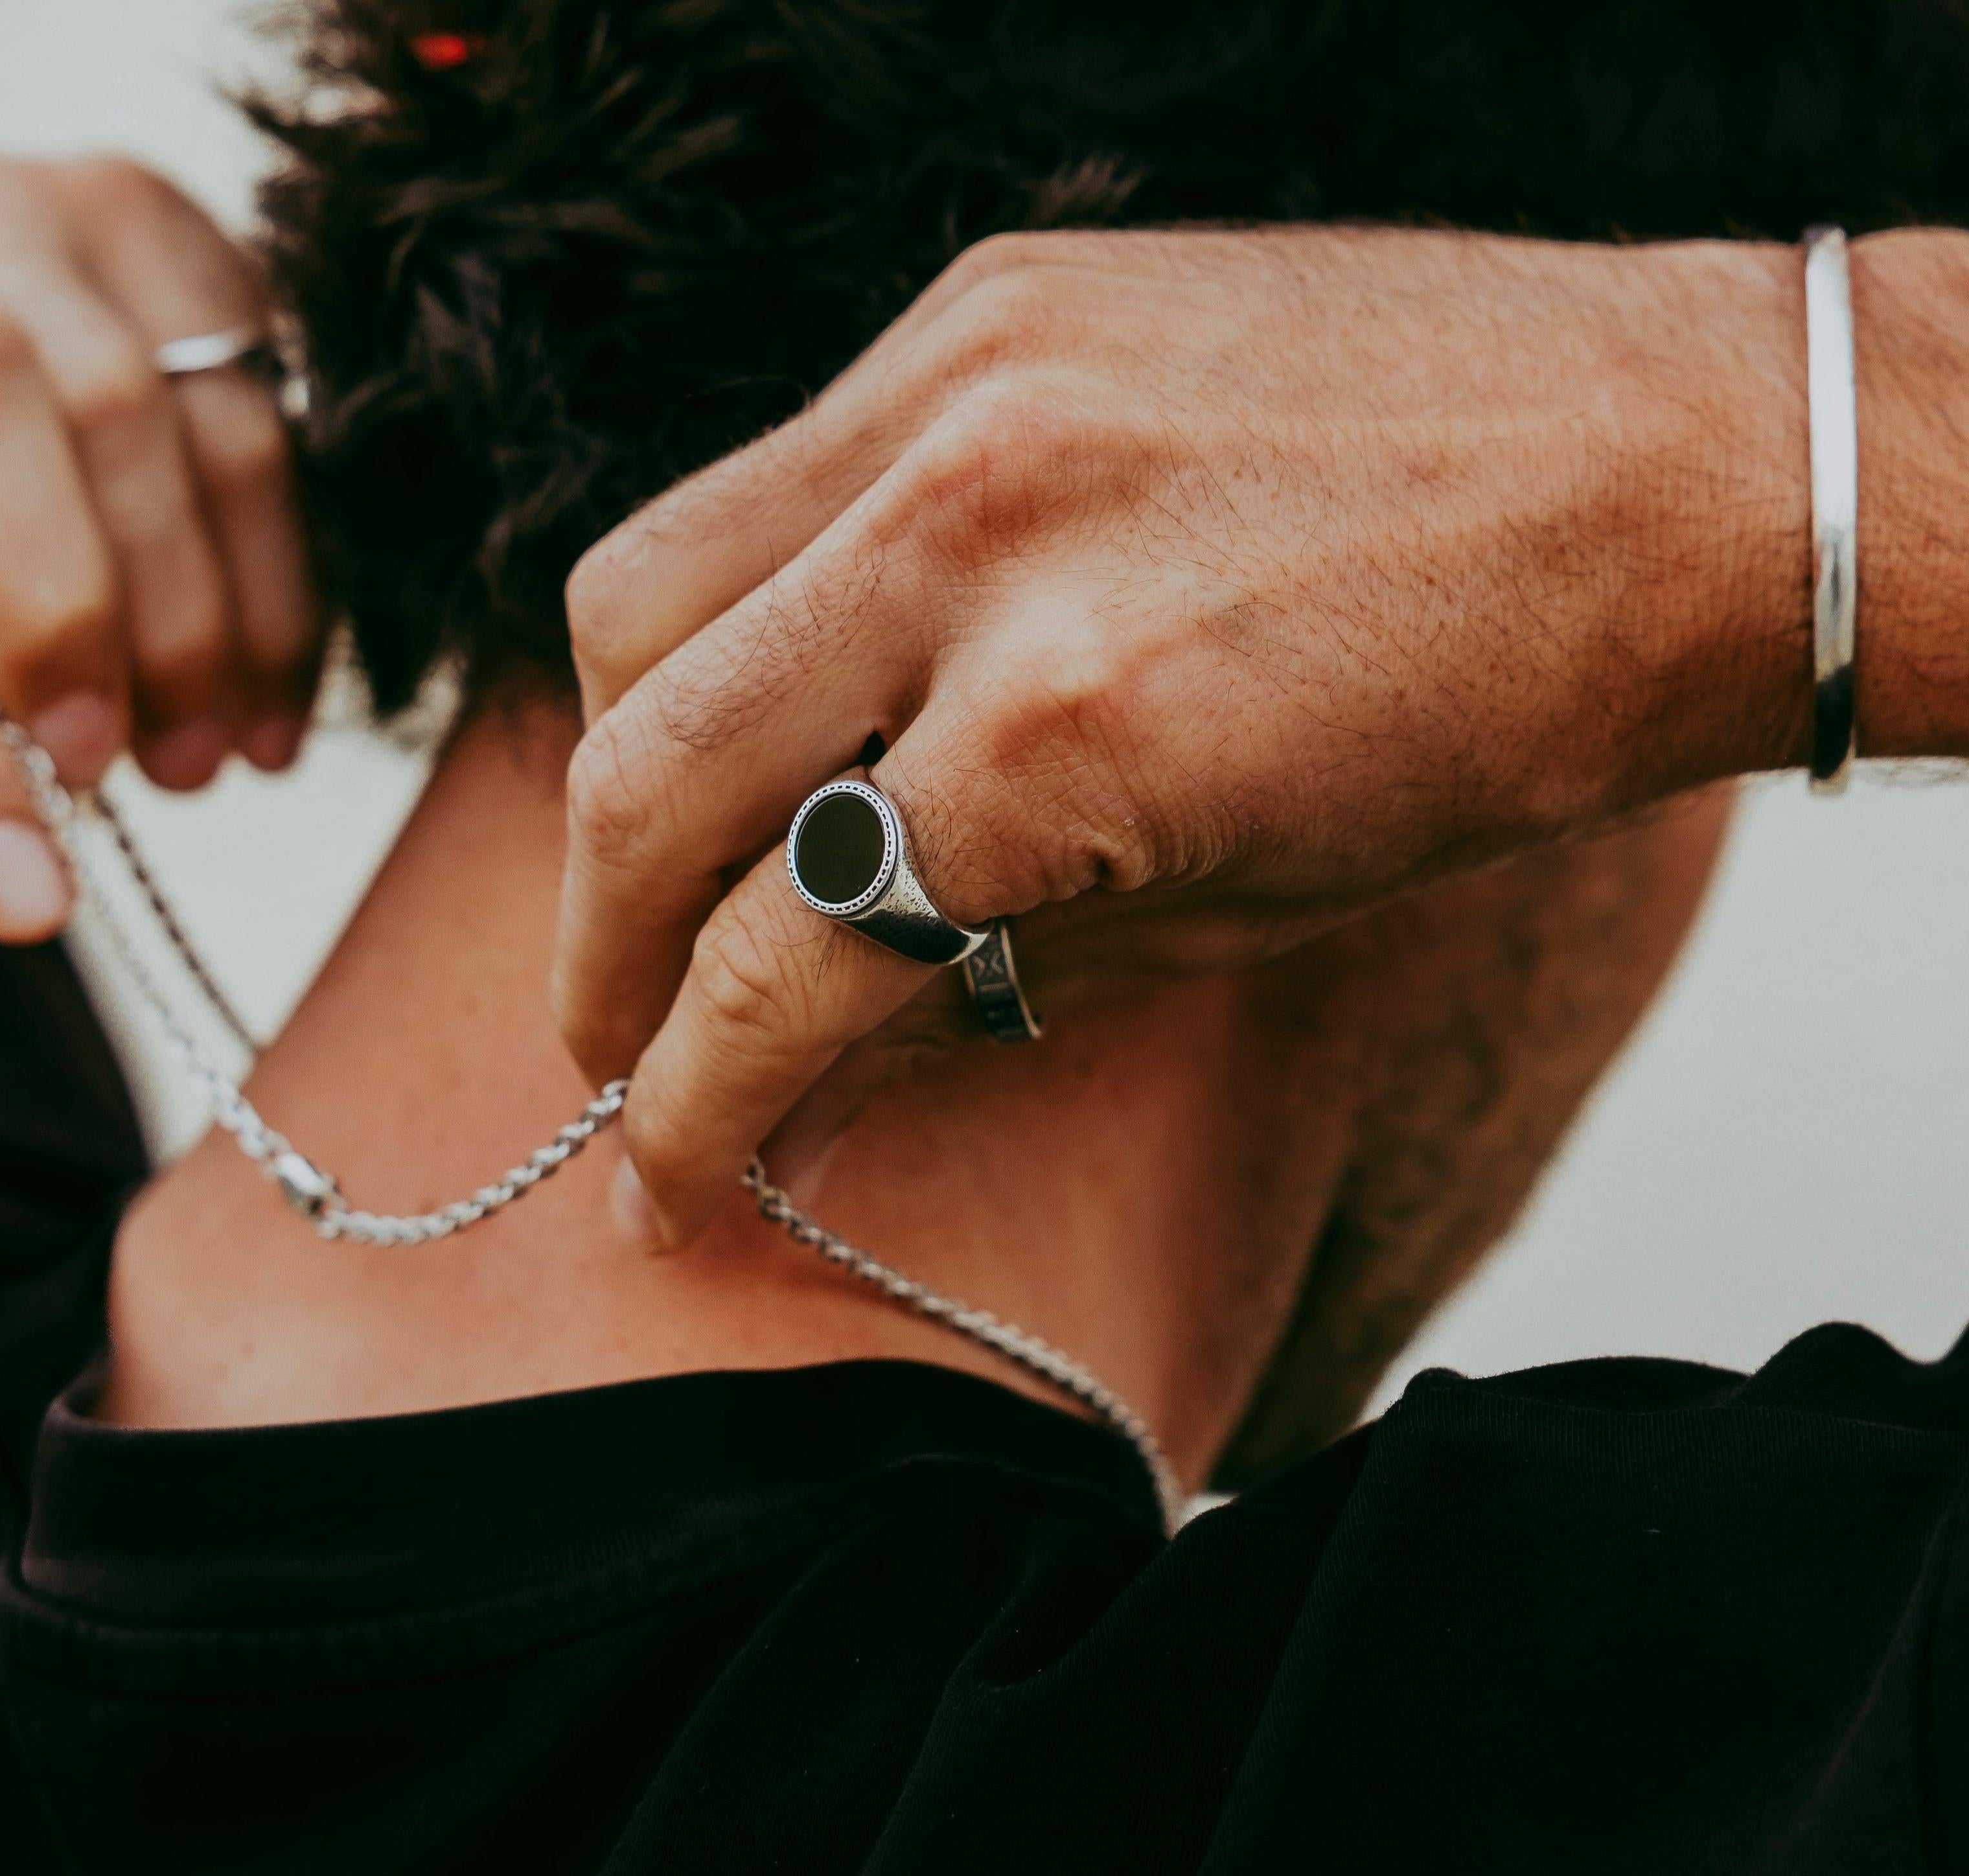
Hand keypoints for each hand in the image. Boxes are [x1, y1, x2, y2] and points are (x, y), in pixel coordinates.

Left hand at [0, 155, 318, 940]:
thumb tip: (30, 899)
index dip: (30, 612)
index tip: (66, 779)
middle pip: (89, 401)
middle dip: (135, 611)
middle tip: (153, 767)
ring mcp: (102, 220)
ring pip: (218, 422)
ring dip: (232, 618)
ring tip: (212, 758)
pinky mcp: (212, 263)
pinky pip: (292, 440)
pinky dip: (291, 588)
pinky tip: (267, 701)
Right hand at [552, 224, 1860, 1248]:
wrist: (1663, 465)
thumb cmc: (1488, 723)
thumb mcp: (1234, 920)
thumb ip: (982, 990)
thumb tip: (807, 1065)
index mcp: (1067, 740)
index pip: (775, 966)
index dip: (689, 1110)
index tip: (657, 1179)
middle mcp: (981, 541)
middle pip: (640, 775)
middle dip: (600, 953)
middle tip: (615, 1038)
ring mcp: (968, 395)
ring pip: (637, 601)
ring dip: (621, 764)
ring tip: (681, 863)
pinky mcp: (978, 307)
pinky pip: (763, 480)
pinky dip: (739, 611)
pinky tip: (802, 682)